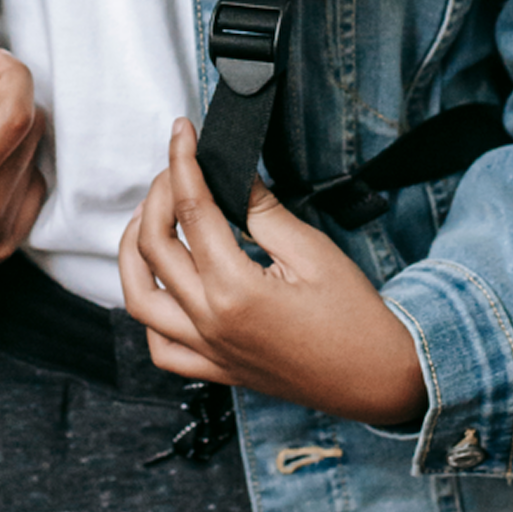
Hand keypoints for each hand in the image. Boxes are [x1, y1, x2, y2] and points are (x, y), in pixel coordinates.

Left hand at [118, 119, 426, 425]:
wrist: (378, 378)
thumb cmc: (355, 317)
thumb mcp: (311, 250)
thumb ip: (261, 211)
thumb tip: (231, 175)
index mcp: (235, 291)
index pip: (192, 210)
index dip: (182, 162)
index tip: (183, 133)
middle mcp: (210, 324)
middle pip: (155, 246)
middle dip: (158, 194)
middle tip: (177, 168)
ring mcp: (208, 351)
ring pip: (139, 298)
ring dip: (134, 251)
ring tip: (149, 218)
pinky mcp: (216, 370)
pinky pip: (160, 348)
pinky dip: (149, 313)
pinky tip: (162, 285)